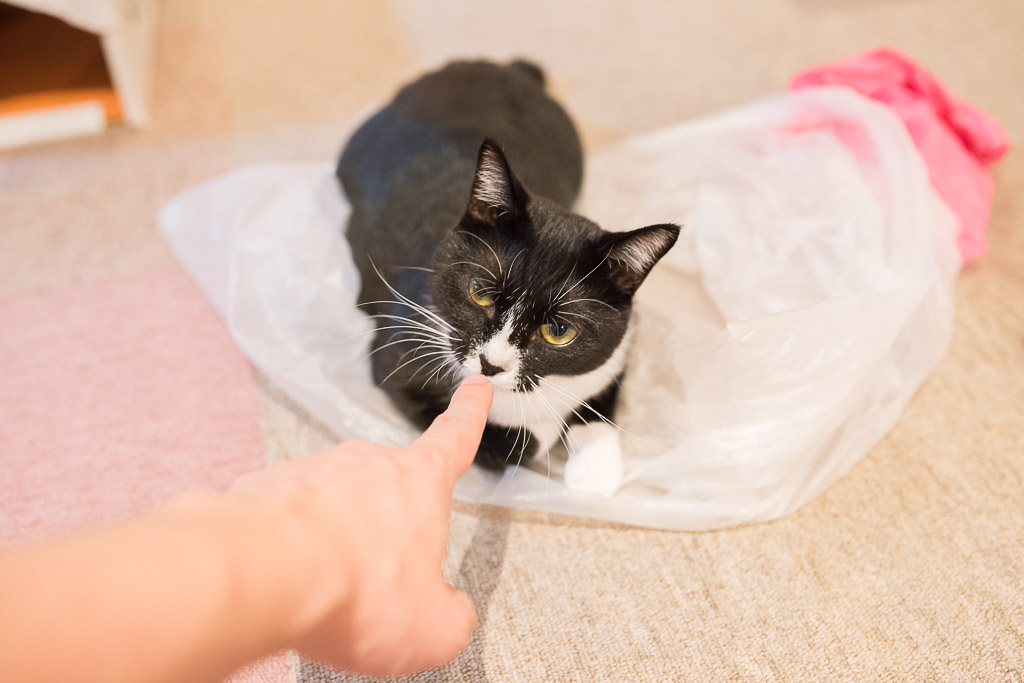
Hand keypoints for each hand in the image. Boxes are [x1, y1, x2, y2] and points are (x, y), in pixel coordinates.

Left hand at [227, 375, 492, 676]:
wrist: (260, 578)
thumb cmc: (349, 588)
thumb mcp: (433, 626)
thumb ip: (452, 616)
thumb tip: (448, 615)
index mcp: (418, 482)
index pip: (455, 436)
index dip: (469, 412)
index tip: (475, 390)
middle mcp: (365, 464)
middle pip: (388, 489)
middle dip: (385, 529)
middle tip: (377, 577)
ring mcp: (312, 473)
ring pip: (334, 508)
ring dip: (335, 542)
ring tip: (328, 589)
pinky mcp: (265, 490)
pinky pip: (287, 519)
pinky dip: (291, 548)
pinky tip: (289, 582)